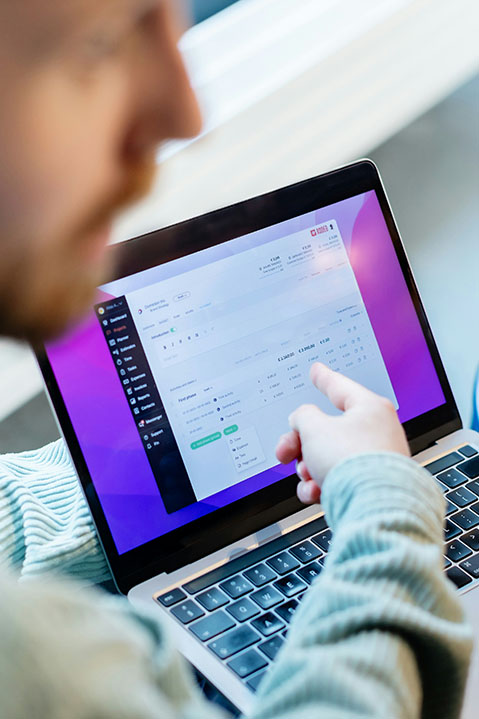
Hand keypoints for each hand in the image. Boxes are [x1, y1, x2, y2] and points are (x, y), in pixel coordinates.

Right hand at [275, 362, 409, 503]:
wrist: (375, 507)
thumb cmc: (354, 462)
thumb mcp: (315, 428)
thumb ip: (303, 417)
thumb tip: (302, 421)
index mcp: (369, 409)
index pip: (340, 387)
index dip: (323, 378)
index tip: (316, 370)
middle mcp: (375, 432)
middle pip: (326, 429)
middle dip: (301, 442)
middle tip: (285, 451)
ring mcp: (373, 460)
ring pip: (327, 456)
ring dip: (309, 467)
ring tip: (307, 475)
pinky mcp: (368, 485)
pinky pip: (336, 479)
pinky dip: (321, 486)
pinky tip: (316, 492)